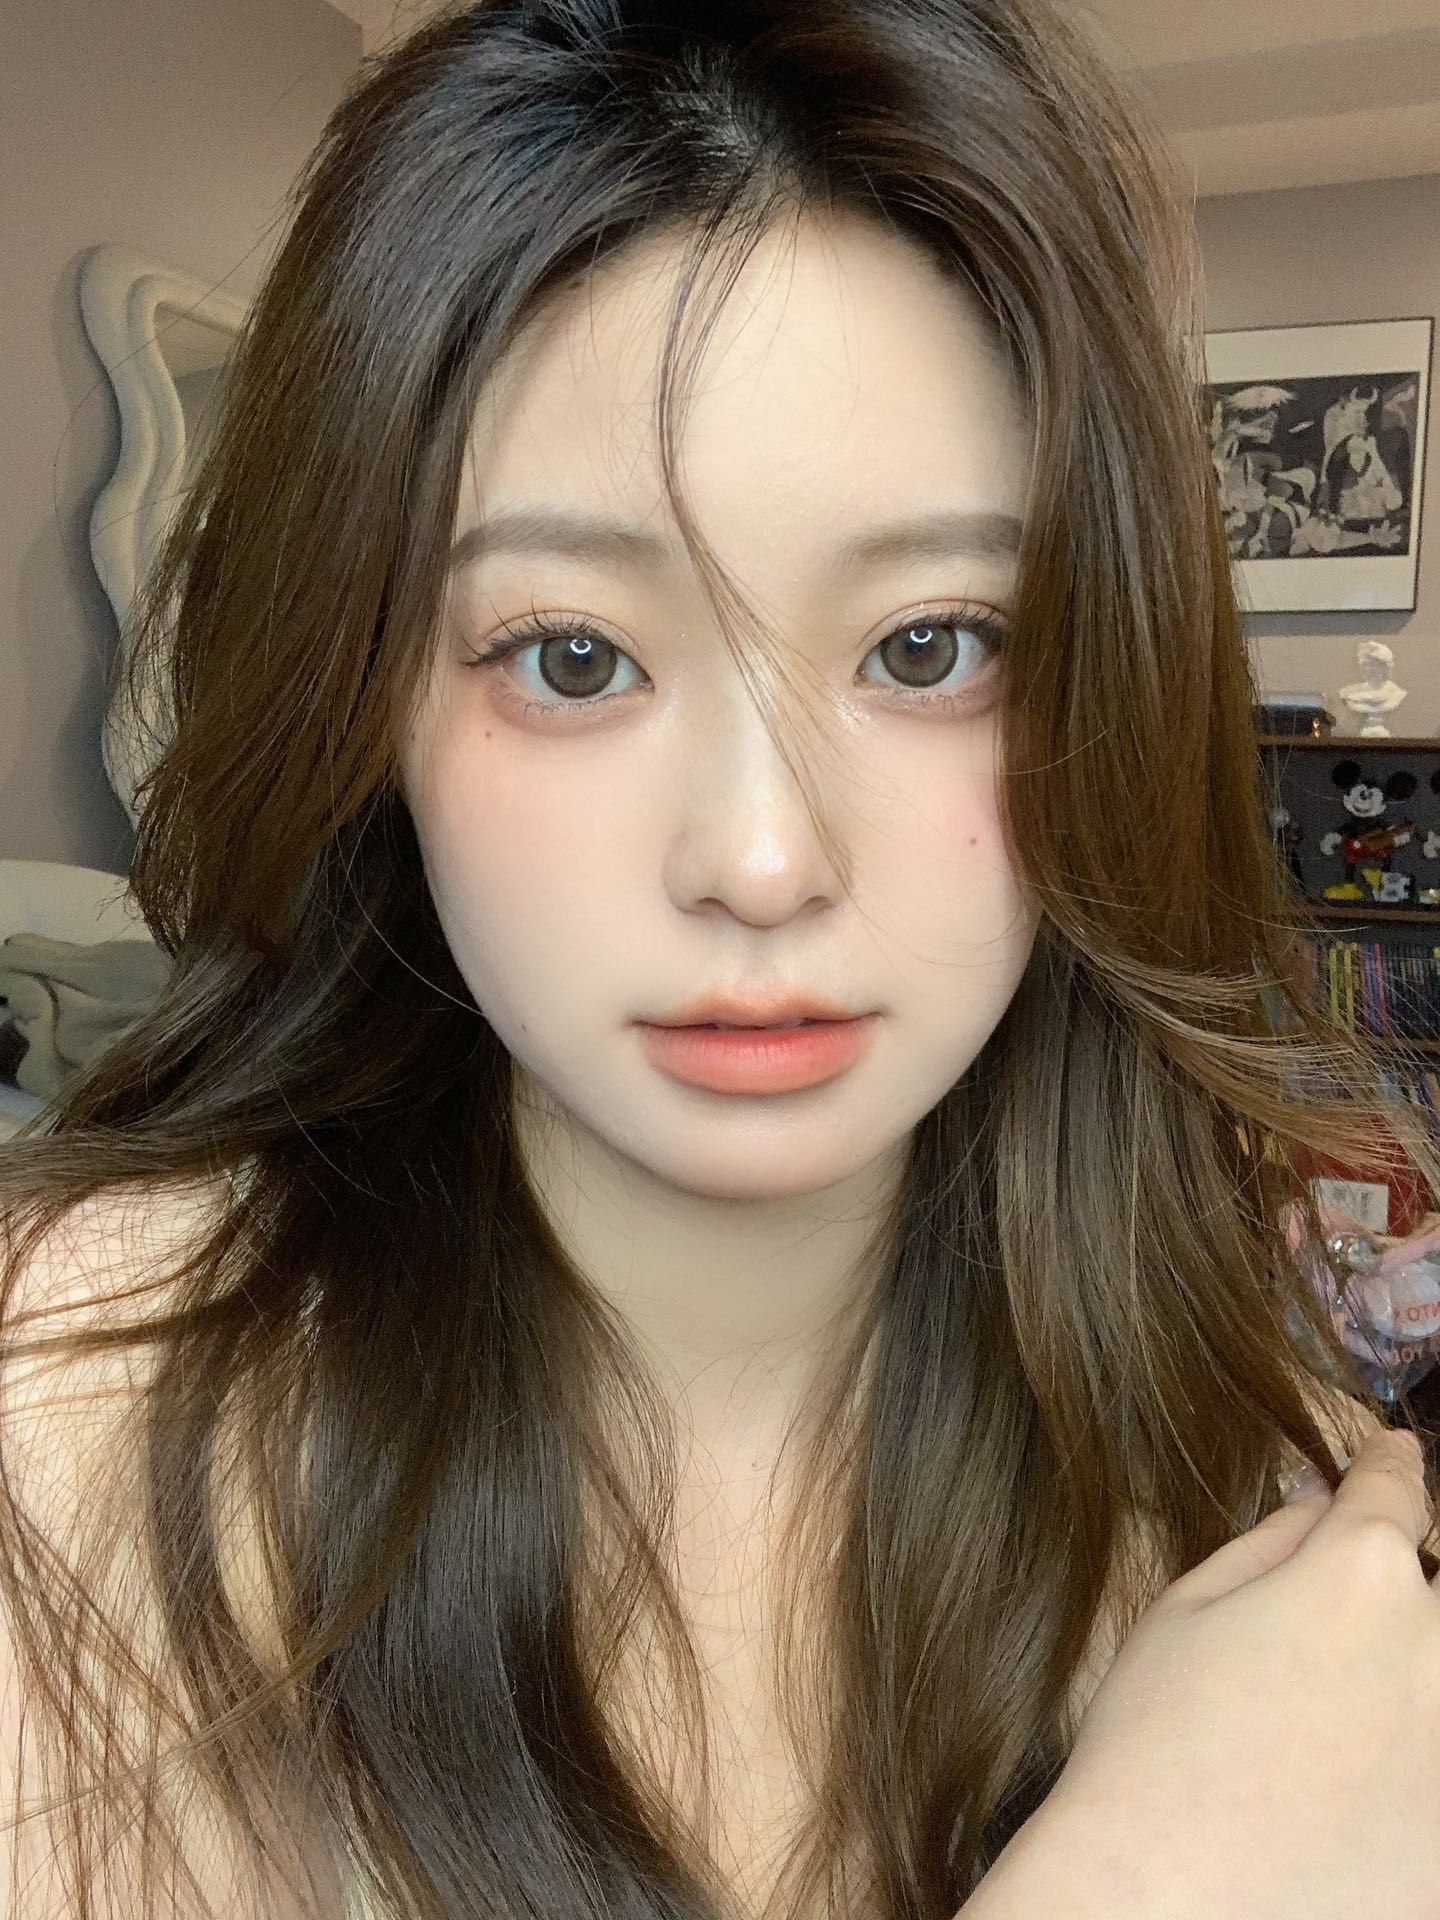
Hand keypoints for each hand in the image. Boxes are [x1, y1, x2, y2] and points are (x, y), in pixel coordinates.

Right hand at [1015, 1426, 1439, 1918]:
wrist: (1161, 1904)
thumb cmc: (1152, 1748)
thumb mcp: (1186, 1608)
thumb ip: (1274, 1540)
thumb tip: (1325, 1500)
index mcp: (1363, 1576)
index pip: (1400, 1489)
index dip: (1393, 1463)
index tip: (1395, 1456)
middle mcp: (1438, 1654)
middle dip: (1409, 1582)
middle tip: (1354, 1612)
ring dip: (1411, 1668)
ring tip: (1340, 1708)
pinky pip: (1437, 1765)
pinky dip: (1409, 1763)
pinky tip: (1345, 1788)